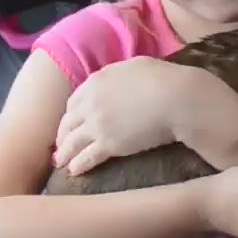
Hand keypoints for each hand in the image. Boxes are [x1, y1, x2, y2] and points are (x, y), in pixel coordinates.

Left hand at [54, 57, 195, 174]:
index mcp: (97, 81)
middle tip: (61, 145)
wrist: (176, 98)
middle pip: (68, 122)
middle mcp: (91, 103)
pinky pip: (87, 157)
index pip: (74, 101)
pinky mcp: (109, 144)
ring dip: (64, 153)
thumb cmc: (165, 78)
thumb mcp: (138, 65)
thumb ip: (122, 73)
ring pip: (72, 141)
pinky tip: (74, 171)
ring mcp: (97, 124)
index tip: (72, 122)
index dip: (71, 114)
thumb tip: (124, 77)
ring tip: (60, 163)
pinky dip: (78, 165)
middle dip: (63, 135)